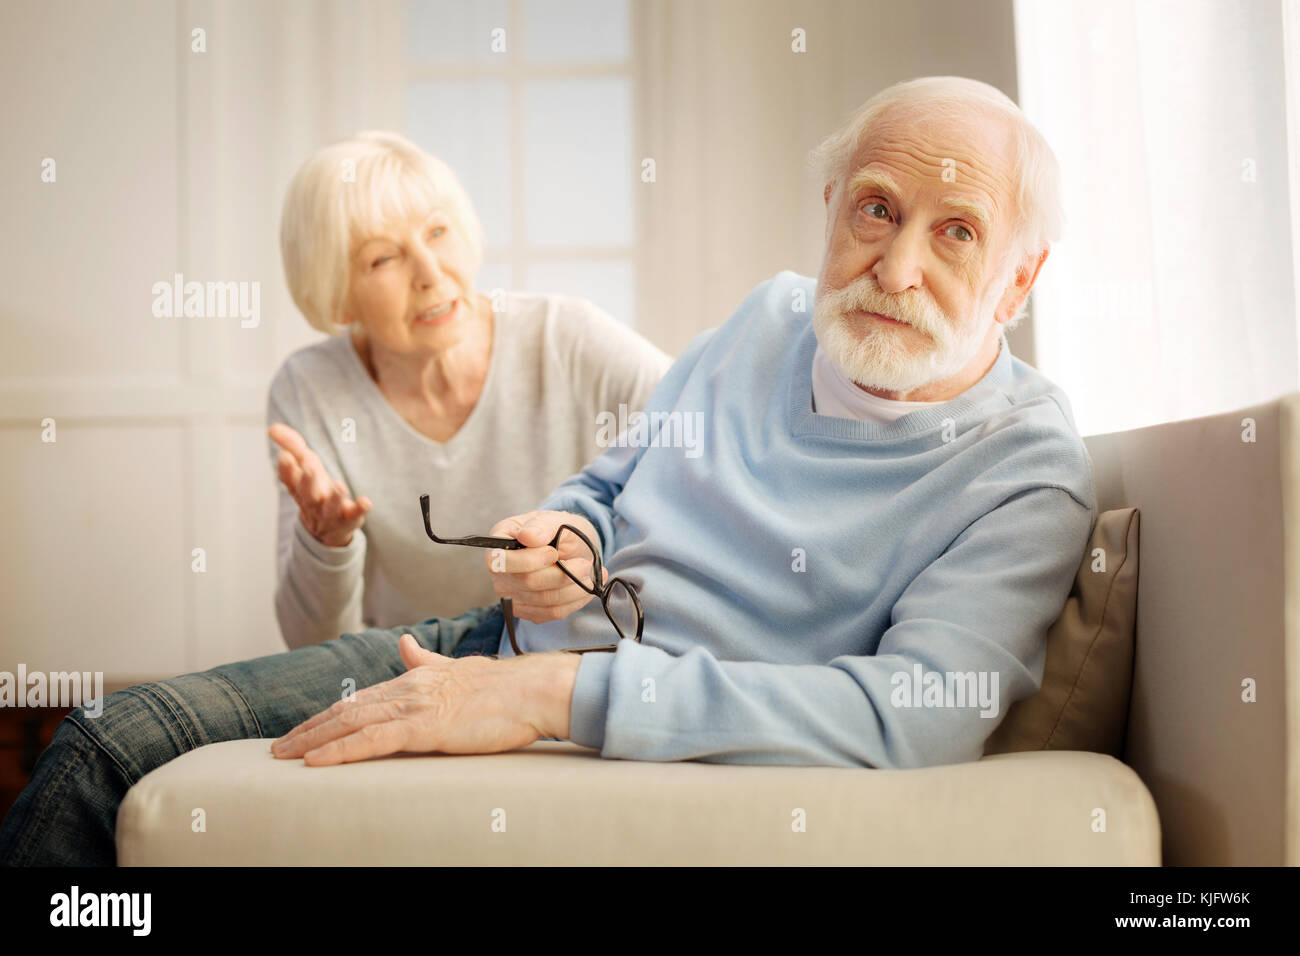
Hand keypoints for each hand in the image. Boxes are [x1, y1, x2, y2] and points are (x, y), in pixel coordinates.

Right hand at [269, 423, 371, 546]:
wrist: (327, 530)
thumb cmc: (314, 489)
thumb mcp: (304, 466)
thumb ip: (292, 446)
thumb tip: (272, 427)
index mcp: (299, 488)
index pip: (289, 478)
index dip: (286, 468)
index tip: (284, 455)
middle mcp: (313, 501)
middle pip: (307, 493)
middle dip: (308, 481)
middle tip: (309, 467)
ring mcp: (331, 512)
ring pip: (331, 507)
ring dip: (334, 497)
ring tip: (340, 485)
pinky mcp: (350, 518)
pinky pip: (355, 515)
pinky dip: (360, 509)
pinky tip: (365, 501)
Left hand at [270, 634, 581, 764]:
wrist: (533, 690)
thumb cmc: (504, 689)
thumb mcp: (458, 671)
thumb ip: (426, 661)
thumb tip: (404, 646)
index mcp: (416, 678)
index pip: (361, 699)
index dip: (328, 715)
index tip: (303, 729)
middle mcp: (408, 688)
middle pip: (346, 709)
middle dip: (309, 729)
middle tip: (277, 748)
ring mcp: (414, 706)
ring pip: (350, 723)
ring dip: (313, 741)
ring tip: (285, 756)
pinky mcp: (424, 726)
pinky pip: (372, 741)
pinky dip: (339, 751)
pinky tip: (317, 761)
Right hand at [485, 510, 606, 623]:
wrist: (570, 547)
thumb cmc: (559, 530)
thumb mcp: (554, 519)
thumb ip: (542, 525)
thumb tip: (528, 536)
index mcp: (500, 542)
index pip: (499, 562)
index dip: (528, 561)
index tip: (554, 552)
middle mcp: (501, 572)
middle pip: (527, 583)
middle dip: (562, 574)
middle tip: (585, 564)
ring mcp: (513, 595)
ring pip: (545, 600)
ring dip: (574, 588)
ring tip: (591, 573)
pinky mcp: (530, 611)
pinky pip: (554, 612)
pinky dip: (576, 599)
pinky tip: (587, 586)